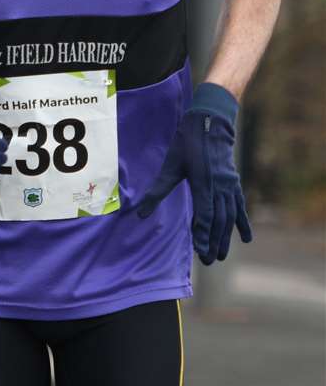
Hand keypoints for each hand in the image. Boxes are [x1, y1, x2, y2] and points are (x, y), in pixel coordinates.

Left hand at [135, 82, 250, 264]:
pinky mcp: (234, 183)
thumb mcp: (170, 166)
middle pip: (218, 221)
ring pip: (229, 217)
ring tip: (222, 256)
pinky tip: (245, 239)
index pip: (204, 215)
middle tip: (210, 262)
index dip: (202, 234)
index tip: (200, 252)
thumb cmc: (187, 144)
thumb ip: (157, 191)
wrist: (211, 124)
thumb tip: (140, 213)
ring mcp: (230, 186)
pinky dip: (242, 223)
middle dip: (214, 242)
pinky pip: (240, 207)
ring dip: (225, 237)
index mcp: (203, 183)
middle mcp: (220, 187)